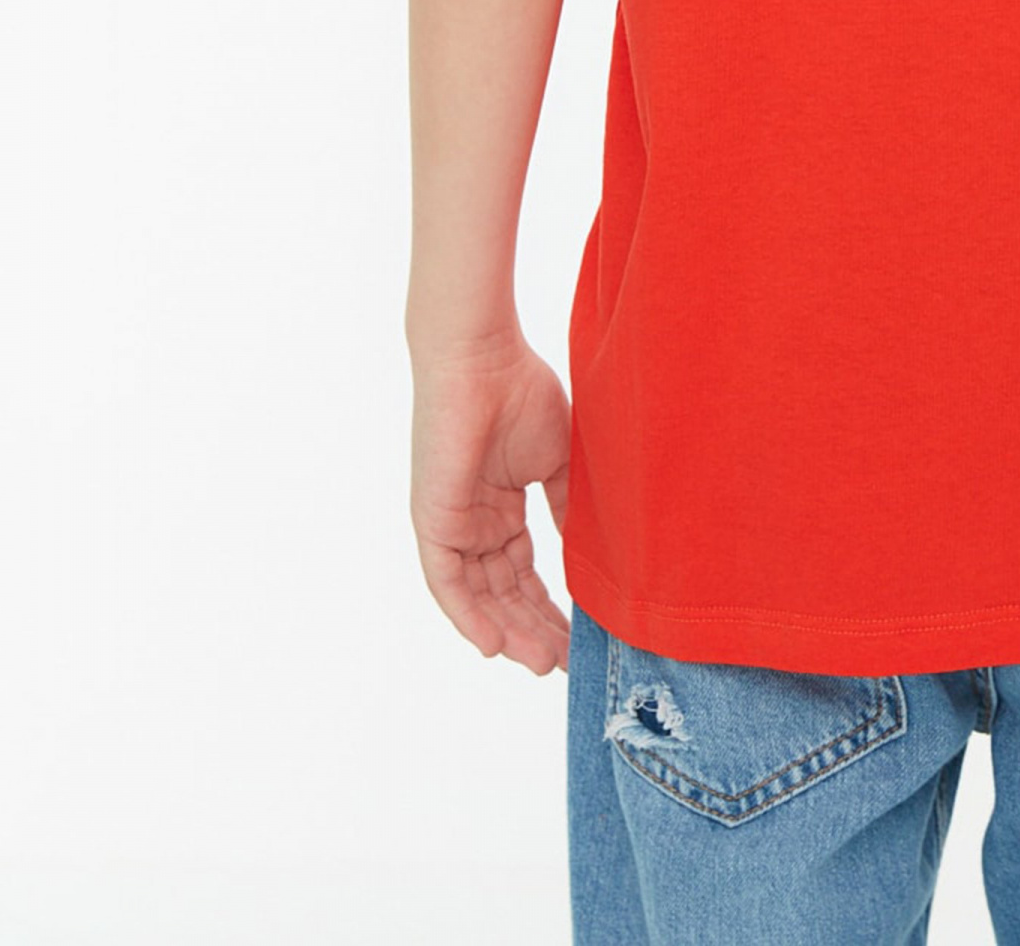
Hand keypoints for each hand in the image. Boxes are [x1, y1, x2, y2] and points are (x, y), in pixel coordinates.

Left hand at [410, 334, 572, 674]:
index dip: (551, 606)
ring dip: (509, 631)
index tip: (580, 635)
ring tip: (542, 660)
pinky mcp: (433, 521)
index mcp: (501, 506)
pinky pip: (447, 583)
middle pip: (504, 591)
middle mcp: (474, 522)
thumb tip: (586, 550)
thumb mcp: (557, 460)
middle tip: (565, 661)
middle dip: (534, 628)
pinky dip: (468, 616)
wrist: (483, 358)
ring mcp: (452, 523)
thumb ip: (565, 506)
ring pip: (479, 595)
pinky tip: (495, 645)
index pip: (525, 571)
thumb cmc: (522, 393)